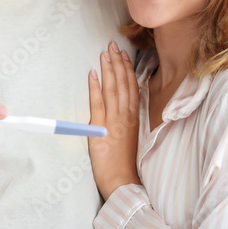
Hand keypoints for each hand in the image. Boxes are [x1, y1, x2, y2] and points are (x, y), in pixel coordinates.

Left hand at [87, 42, 140, 200]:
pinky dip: (96, 88)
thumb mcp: (131, 138)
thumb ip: (128, 122)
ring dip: (108, 70)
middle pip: (123, 84)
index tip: (124, 55)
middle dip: (118, 63)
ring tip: (105, 53)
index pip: (133, 88)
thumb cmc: (125, 164)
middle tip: (112, 46)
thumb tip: (122, 110)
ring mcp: (114, 122)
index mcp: (134, 118)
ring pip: (112, 90)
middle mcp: (126, 116)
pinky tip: (93, 74)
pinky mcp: (101, 130)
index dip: (128, 70)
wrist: (123, 182)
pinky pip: (98, 104)